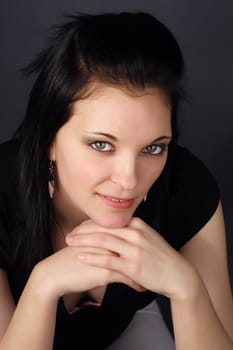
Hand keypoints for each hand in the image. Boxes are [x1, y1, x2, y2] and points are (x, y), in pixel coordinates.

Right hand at [35, 243, 142, 299]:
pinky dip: (135, 283)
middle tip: (153, 262)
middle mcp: (106, 241)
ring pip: (132, 262)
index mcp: (101, 233)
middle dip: (144, 255)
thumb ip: (100, 241)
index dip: (137, 242)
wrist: (54, 274)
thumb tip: (113, 243)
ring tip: (150, 277)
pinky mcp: (105, 271)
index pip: (125, 234)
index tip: (145, 248)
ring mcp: (107, 255)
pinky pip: (126, 277)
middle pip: (132, 246)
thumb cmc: (69, 260)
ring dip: (142, 271)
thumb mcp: (86, 245)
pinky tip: (141, 287)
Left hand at [66, 218, 197, 299]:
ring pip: (103, 241)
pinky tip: (81, 257)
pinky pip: (108, 260)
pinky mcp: (133, 266)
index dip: (90, 224)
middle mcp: (135, 233)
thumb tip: (115, 230)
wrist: (178, 274)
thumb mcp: (148, 237)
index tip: (79, 228)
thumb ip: (131, 232)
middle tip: (69, 234)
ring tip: (69, 242)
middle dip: (83, 230)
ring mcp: (134, 249)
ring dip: (83, 241)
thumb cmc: (161, 257)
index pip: (109, 221)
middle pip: (103, 228)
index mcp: (138, 224)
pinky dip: (93, 257)